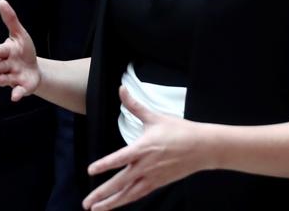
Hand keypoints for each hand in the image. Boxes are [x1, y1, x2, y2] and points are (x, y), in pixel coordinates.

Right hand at [0, 0, 39, 101]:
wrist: (33, 68)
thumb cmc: (23, 50)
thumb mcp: (20, 34)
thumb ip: (10, 19)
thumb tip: (1, 1)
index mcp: (5, 52)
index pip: (0, 51)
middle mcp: (6, 66)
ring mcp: (12, 78)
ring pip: (3, 80)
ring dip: (4, 79)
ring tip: (5, 78)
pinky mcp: (20, 88)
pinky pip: (16, 92)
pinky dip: (16, 94)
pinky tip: (16, 96)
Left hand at [83, 86, 212, 209]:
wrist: (203, 147)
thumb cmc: (179, 130)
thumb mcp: (154, 117)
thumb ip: (134, 106)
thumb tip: (121, 89)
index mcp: (142, 148)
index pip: (119, 159)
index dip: (104, 165)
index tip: (90, 171)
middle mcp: (145, 166)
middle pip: (120, 183)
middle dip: (101, 194)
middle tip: (85, 203)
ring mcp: (152, 177)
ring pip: (128, 194)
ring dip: (111, 203)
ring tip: (96, 209)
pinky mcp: (158, 183)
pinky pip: (139, 194)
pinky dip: (126, 200)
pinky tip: (115, 204)